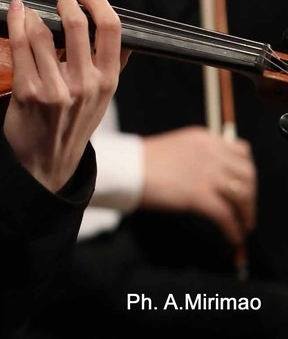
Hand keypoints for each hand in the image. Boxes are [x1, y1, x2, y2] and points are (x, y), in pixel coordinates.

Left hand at [3, 0, 124, 191]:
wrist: (46, 164)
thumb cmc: (72, 125)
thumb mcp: (103, 100)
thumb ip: (113, 68)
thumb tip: (126, 38)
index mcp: (108, 81)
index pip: (112, 29)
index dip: (99, 3)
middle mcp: (85, 84)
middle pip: (77, 24)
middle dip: (65, 4)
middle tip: (58, 1)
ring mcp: (55, 88)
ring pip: (43, 33)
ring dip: (34, 14)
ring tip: (30, 11)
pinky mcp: (27, 91)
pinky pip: (20, 46)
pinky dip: (16, 23)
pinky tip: (15, 13)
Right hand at [141, 126, 255, 246]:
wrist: (123, 169)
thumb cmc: (142, 162)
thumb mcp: (177, 148)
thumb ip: (200, 157)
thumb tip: (217, 180)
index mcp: (205, 138)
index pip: (242, 151)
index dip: (247, 172)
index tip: (245, 185)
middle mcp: (211, 152)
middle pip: (248, 175)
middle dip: (251, 196)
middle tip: (246, 211)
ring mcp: (206, 173)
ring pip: (242, 195)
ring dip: (247, 214)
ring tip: (243, 227)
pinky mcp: (199, 195)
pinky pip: (226, 215)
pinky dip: (234, 229)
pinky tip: (233, 238)